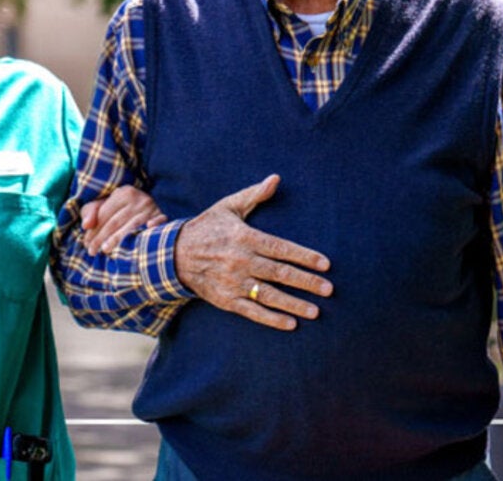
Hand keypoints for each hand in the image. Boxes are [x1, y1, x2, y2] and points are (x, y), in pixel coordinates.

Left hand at [80, 185, 168, 254]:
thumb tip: (85, 225)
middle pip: (115, 221)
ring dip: (118, 239)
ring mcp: (151, 207)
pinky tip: (147, 229)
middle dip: (101, 238)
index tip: (86, 244)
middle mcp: (138, 198)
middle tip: (92, 251)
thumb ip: (91, 211)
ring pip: (131, 226)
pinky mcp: (162, 216)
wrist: (149, 206)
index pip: (104, 214)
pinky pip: (159, 221)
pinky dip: (154, 225)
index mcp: (123, 193)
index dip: (93, 230)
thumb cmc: (123, 209)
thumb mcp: (106, 205)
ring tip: (105, 250)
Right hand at [175, 174, 332, 330]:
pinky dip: (271, 319)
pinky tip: (290, 324)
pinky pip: (252, 311)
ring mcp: (234, 282)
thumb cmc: (207, 227)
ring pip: (270, 295)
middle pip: (280, 274)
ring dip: (294, 304)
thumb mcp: (228, 207)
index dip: (305, 257)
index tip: (325, 264)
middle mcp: (242, 261)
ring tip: (315, 311)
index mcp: (245, 238)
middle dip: (307, 282)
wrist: (173, 255)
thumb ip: (254, 195)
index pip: (281, 249)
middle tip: (329, 290)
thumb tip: (275, 178)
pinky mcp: (226, 300)